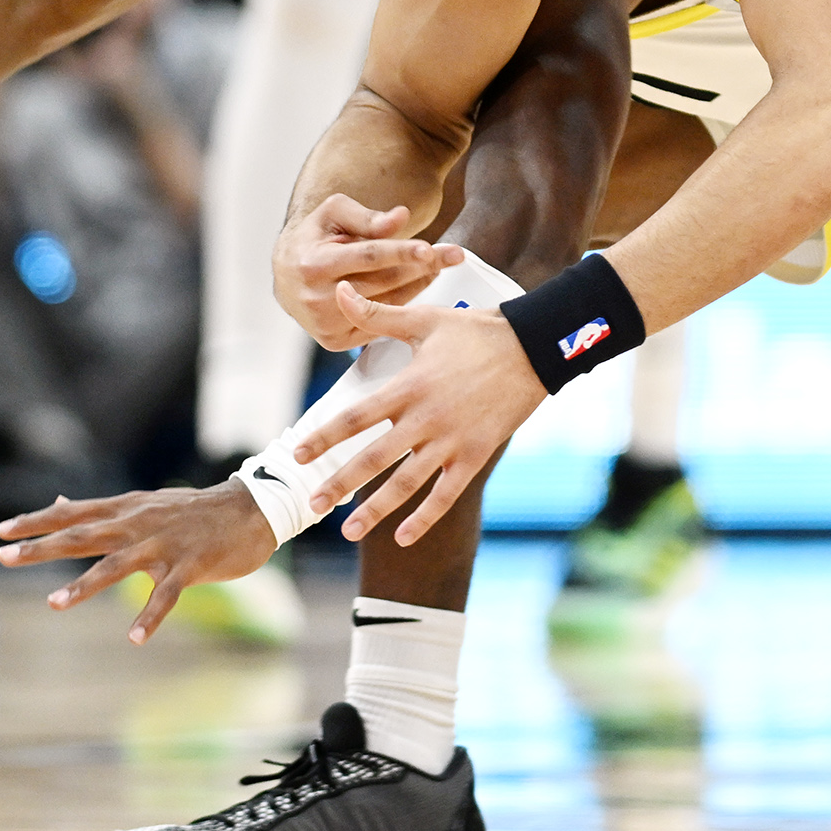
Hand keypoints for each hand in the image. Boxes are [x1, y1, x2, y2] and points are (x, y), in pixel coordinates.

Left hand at [0, 481, 276, 641]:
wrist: (250, 509)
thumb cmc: (192, 511)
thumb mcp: (143, 503)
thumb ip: (101, 510)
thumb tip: (59, 503)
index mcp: (126, 510)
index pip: (73, 513)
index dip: (36, 521)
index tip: (2, 532)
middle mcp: (138, 524)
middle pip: (82, 536)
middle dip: (42, 547)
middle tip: (3, 557)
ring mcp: (163, 544)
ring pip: (116, 565)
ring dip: (83, 585)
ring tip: (53, 604)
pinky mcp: (190, 565)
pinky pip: (167, 594)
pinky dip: (151, 616)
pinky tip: (135, 638)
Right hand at [274, 193, 465, 345]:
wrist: (287, 276)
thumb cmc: (313, 239)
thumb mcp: (333, 214)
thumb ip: (366, 217)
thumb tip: (401, 218)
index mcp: (313, 265)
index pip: (367, 257)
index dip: (401, 252)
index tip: (431, 249)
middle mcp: (317, 298)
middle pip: (384, 281)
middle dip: (422, 267)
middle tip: (453, 254)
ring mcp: (326, 324)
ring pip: (387, 304)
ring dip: (418, 284)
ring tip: (440, 265)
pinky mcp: (334, 341)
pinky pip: (380, 322)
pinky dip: (402, 304)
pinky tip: (417, 285)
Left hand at [294, 282, 540, 545]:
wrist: (533, 347)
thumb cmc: (476, 331)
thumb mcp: (424, 319)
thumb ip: (378, 315)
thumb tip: (339, 292)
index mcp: (408, 386)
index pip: (356, 417)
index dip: (324, 436)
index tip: (297, 454)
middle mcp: (425, 418)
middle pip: (373, 458)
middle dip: (340, 483)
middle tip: (312, 504)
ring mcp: (451, 440)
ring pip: (406, 484)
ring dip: (375, 510)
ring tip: (348, 532)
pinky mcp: (475, 454)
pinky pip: (446, 494)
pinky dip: (424, 517)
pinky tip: (402, 538)